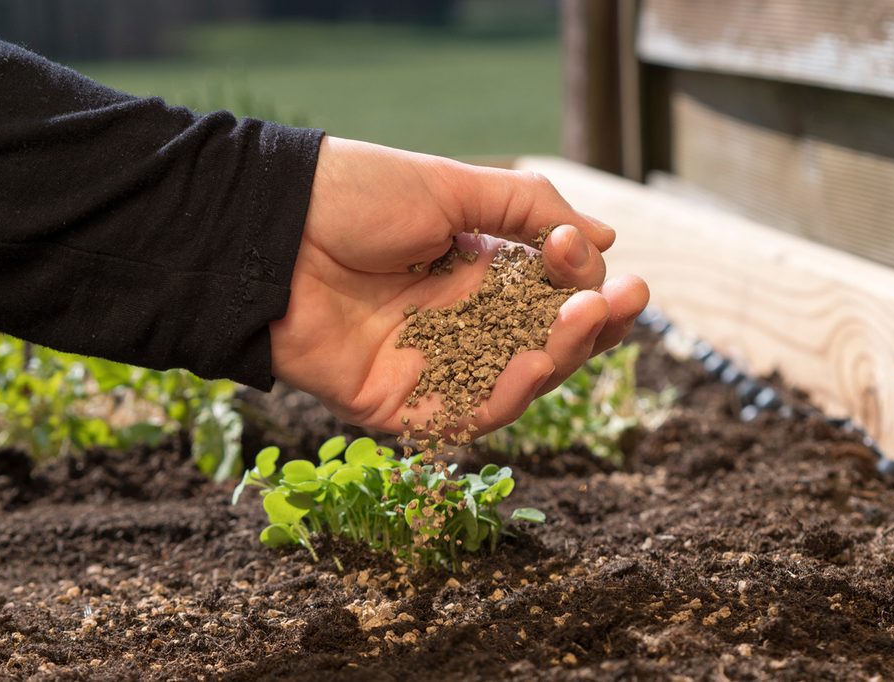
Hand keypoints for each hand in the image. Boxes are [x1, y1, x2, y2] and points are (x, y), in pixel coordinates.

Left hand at [270, 136, 648, 435]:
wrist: (270, 229)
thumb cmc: (355, 197)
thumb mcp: (452, 187)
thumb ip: (531, 210)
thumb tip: (608, 238)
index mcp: (475, 272)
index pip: (551, 295)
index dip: (583, 281)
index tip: (584, 252)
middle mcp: (459, 324)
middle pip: (545, 345)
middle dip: (591, 326)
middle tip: (623, 300)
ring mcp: (430, 367)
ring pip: (515, 385)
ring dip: (559, 357)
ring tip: (582, 321)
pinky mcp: (397, 405)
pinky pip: (462, 417)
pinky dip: (504, 397)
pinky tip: (533, 363)